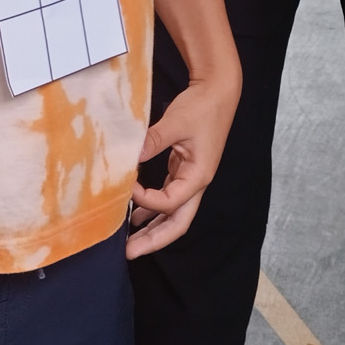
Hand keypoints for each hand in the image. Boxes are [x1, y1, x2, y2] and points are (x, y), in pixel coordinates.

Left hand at [126, 73, 238, 258]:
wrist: (217, 91)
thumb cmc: (201, 106)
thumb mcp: (176, 121)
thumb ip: (153, 140)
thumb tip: (128, 156)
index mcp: (199, 176)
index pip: (171, 202)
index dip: (147, 200)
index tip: (127, 187)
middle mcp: (196, 183)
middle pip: (177, 223)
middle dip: (154, 240)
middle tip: (128, 253)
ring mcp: (190, 178)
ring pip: (172, 213)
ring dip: (152, 229)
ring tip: (129, 242)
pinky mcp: (183, 169)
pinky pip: (168, 197)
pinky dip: (152, 208)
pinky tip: (135, 216)